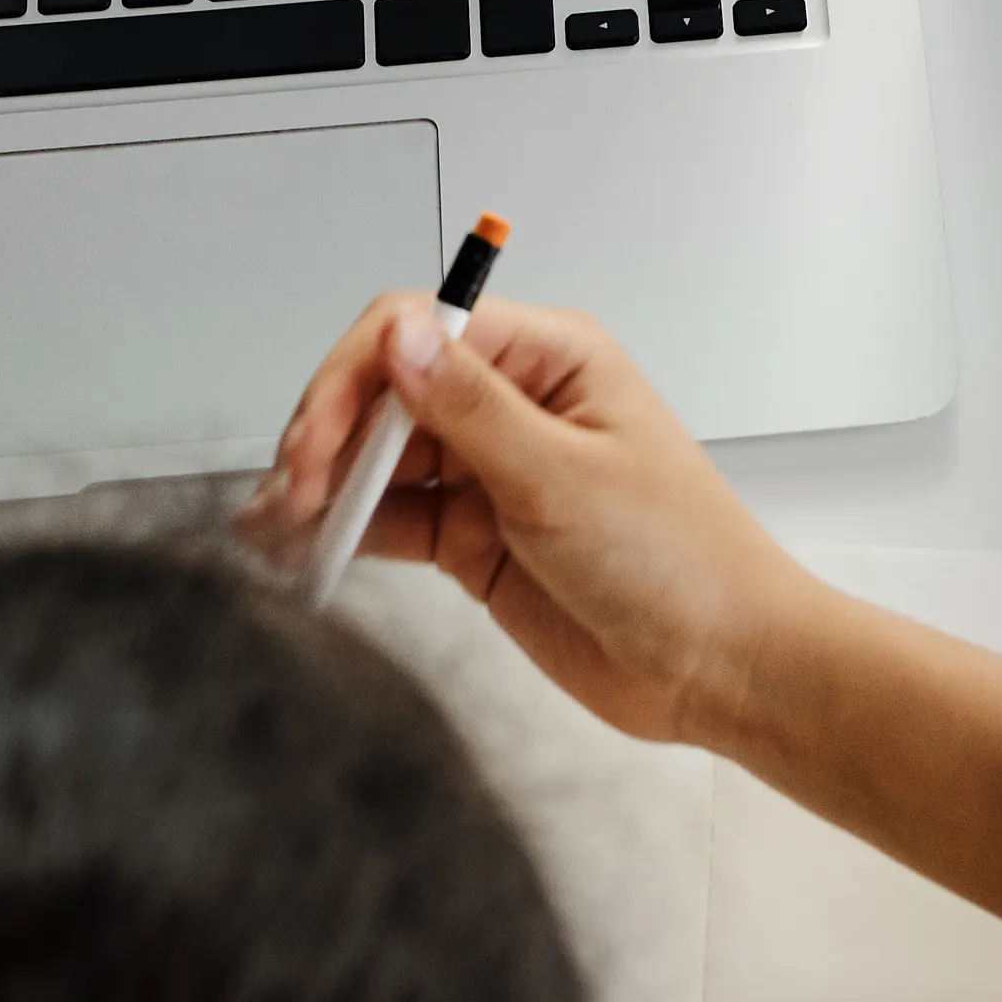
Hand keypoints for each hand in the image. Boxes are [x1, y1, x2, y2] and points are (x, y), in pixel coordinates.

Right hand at [243, 292, 1001, 914]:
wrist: (725, 670)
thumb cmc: (682, 563)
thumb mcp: (565, 480)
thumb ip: (471, 410)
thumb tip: (399, 333)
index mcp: (550, 357)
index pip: (422, 331)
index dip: (357, 377)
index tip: (320, 441)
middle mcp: (514, 403)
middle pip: (388, 390)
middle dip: (331, 435)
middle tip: (293, 494)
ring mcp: (491, 472)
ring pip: (381, 458)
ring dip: (325, 485)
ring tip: (276, 527)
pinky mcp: (475, 537)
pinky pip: (392, 521)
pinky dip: (344, 531)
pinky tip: (300, 545)